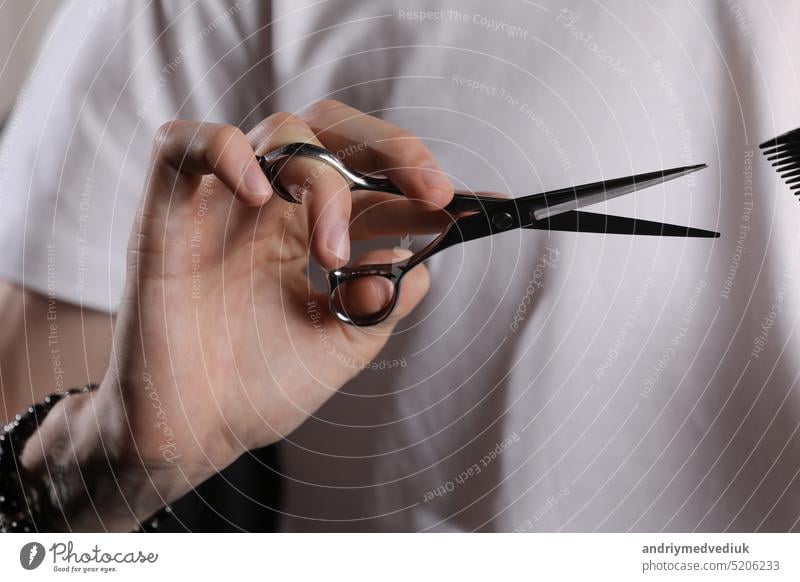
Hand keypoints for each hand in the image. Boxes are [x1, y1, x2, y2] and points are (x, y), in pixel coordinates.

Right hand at [100, 101, 454, 494]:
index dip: (421, 189)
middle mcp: (271, 208)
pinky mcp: (168, 210)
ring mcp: (221, 204)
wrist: (189, 435)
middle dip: (392, 151)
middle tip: (435, 192)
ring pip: (281, 136)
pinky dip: (228, 152)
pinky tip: (260, 194)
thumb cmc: (257, 389)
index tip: (479, 207)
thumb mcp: (340, 344)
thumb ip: (382, 301)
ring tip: (332, 255)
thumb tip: (419, 265)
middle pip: (333, 134)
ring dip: (323, 184)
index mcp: (307, 233)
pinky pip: (187, 145)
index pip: (371, 187)